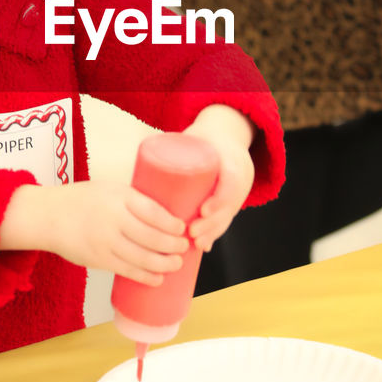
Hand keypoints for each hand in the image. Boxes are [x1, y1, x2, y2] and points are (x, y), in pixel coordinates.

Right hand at [0, 181, 188, 285]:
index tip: (183, 228)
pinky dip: (146, 276)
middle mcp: (113, 219)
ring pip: (143, 257)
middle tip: (185, 247)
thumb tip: (166, 217)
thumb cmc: (83, 200)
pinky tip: (158, 279)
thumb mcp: (110, 189)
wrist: (48, 216)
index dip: (172, 223)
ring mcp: (105, 241)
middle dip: (174, 245)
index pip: (153, 211)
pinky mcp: (99, 260)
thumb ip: (133, 201)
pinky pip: (127, 271)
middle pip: (152, 237)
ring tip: (177, 264)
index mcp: (119, 197)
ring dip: (165, 263)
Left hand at [183, 106, 255, 251]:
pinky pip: (226, 218)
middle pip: (229, 205)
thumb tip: (142, 159)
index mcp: (232, 158)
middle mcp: (240, 176)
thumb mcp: (195, 135)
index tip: (203, 212)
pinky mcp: (231, 199)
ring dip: (213, 233)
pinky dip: (215, 232)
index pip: (231, 181)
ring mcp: (238, 190)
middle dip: (212, 223)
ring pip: (228, 215)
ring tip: (196, 245)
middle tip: (191, 233)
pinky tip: (204, 247)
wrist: (229, 135)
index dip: (220, 199)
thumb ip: (173, 145)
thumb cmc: (204, 136)